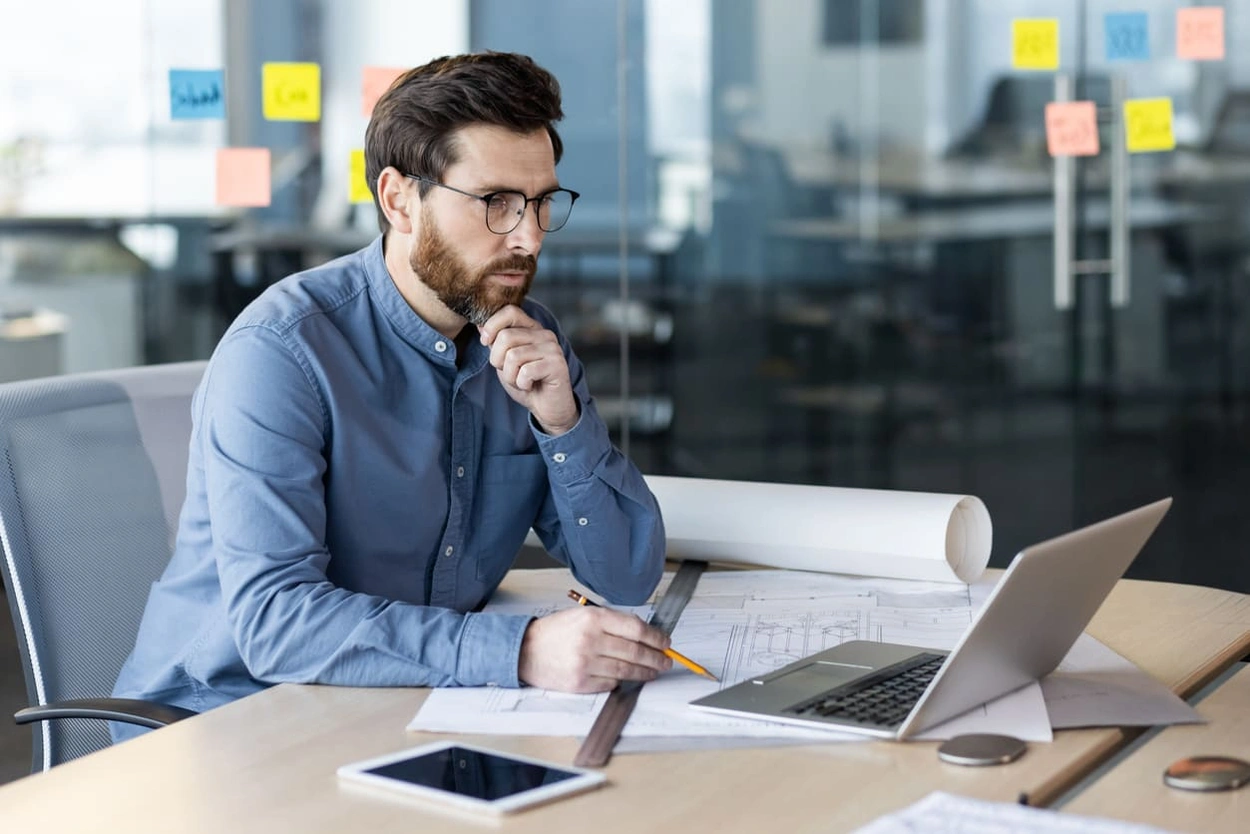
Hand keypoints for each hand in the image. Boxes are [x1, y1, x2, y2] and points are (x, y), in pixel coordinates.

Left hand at [479, 305, 579, 434]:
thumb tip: (479, 324)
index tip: (485, 342)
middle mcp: (545, 334)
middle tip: (509, 372)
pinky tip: (530, 386)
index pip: (510, 312)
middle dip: (498, 360)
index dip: (492, 326)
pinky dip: (521, 384)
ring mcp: (552, 348)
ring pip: (513, 356)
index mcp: (532, 328)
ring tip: (520, 381)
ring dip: (510, 376)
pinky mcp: (557, 364)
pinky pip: (525, 371)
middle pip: (506, 337)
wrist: (547, 407)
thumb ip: (496, 342)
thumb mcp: (505, 360)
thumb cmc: (526, 382)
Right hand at [517, 605, 672, 692]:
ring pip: (626, 670)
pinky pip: (610, 684)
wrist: (525, 650)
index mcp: (594, 618)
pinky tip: (625, 678)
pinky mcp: (580, 682)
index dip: (656, 638)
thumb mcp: (583, 615)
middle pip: (635, 652)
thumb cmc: (555, 632)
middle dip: (656, 658)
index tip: (666, 643)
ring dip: (644, 673)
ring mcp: (585, 663)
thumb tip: (643, 635)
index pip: (636, 629)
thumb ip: (611, 623)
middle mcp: (591, 639)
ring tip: (652, 672)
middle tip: (666, 661)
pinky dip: (620, 681)